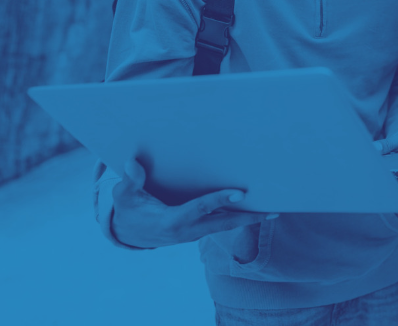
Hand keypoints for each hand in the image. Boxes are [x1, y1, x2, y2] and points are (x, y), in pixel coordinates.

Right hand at [111, 159, 273, 248]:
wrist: (129, 234)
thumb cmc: (128, 211)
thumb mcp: (124, 197)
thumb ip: (130, 181)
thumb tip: (133, 162)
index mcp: (172, 222)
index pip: (201, 209)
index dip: (220, 201)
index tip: (240, 193)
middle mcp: (188, 230)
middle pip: (224, 224)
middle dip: (249, 218)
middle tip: (273, 211)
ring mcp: (195, 232)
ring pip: (226, 225)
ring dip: (249, 219)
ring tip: (273, 209)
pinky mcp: (198, 230)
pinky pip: (222, 223)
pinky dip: (238, 217)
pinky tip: (254, 208)